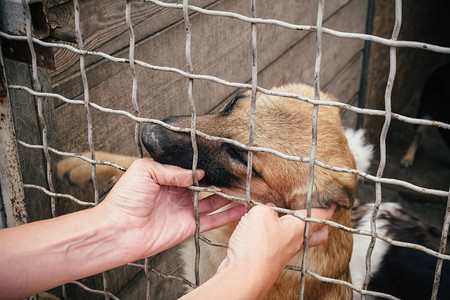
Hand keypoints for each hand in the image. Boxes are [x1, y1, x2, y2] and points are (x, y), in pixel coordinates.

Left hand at [99, 158, 245, 258]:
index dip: (205, 165)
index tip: (222, 159)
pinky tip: (240, 208)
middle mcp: (178, 193)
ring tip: (245, 188)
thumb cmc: (124, 200)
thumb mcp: (144, 171)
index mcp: (167, 178)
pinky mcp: (189, 227)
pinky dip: (227, 215)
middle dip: (221, 179)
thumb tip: (197, 173)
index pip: (191, 169)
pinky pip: (212, 220)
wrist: (118, 230)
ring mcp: (185, 210)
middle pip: (206, 185)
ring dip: (228, 196)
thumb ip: (172, 170)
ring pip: (213, 201)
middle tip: (239, 173)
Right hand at [216, 204, 334, 296]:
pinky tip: (263, 232)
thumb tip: (267, 209)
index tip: (332, 203)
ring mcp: (281, 254)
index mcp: (299, 229)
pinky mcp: (268, 261)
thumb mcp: (261, 214)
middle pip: (314, 235)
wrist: (243, 277)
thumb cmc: (256, 248)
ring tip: (285, 218)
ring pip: (294, 240)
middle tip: (315, 215)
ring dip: (293, 229)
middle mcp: (293, 244)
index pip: (320, 217)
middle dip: (317, 225)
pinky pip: (276, 245)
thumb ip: (267, 207)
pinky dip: (274, 237)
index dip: (327, 208)